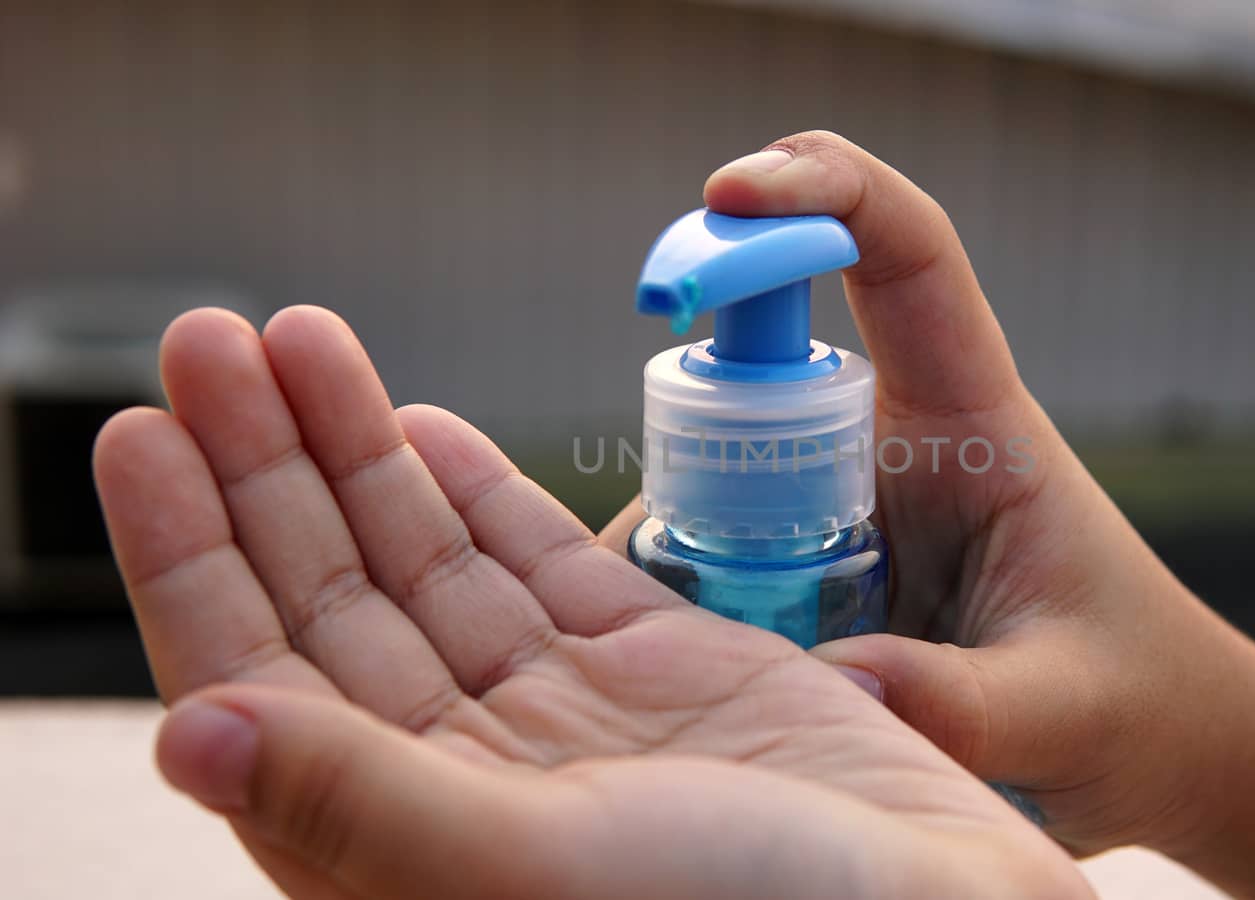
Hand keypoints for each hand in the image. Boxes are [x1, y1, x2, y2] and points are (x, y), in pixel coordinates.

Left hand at [93, 307, 1087, 898]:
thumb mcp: (540, 872)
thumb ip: (363, 803)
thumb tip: (185, 739)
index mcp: (404, 850)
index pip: (257, 681)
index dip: (188, 557)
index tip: (139, 431)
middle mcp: (468, 782)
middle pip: (330, 600)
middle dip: (267, 465)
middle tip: (212, 336)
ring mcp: (562, 721)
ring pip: (425, 564)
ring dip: (356, 453)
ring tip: (296, 341)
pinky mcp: (655, 671)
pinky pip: (532, 564)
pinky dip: (474, 489)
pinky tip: (414, 423)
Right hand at [600, 131, 1254, 855]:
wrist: (1144, 742)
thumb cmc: (1128, 698)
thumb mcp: (1061, 709)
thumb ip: (962, 706)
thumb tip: (834, 683)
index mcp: (976, 422)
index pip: (904, 255)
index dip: (821, 194)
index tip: (728, 197)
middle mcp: (893, 437)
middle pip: (762, 365)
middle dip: (698, 416)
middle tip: (676, 556)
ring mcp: (838, 498)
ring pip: (713, 466)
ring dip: (680, 539)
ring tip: (696, 669)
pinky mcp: (800, 560)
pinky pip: (708, 546)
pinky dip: (677, 597)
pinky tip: (684, 684)